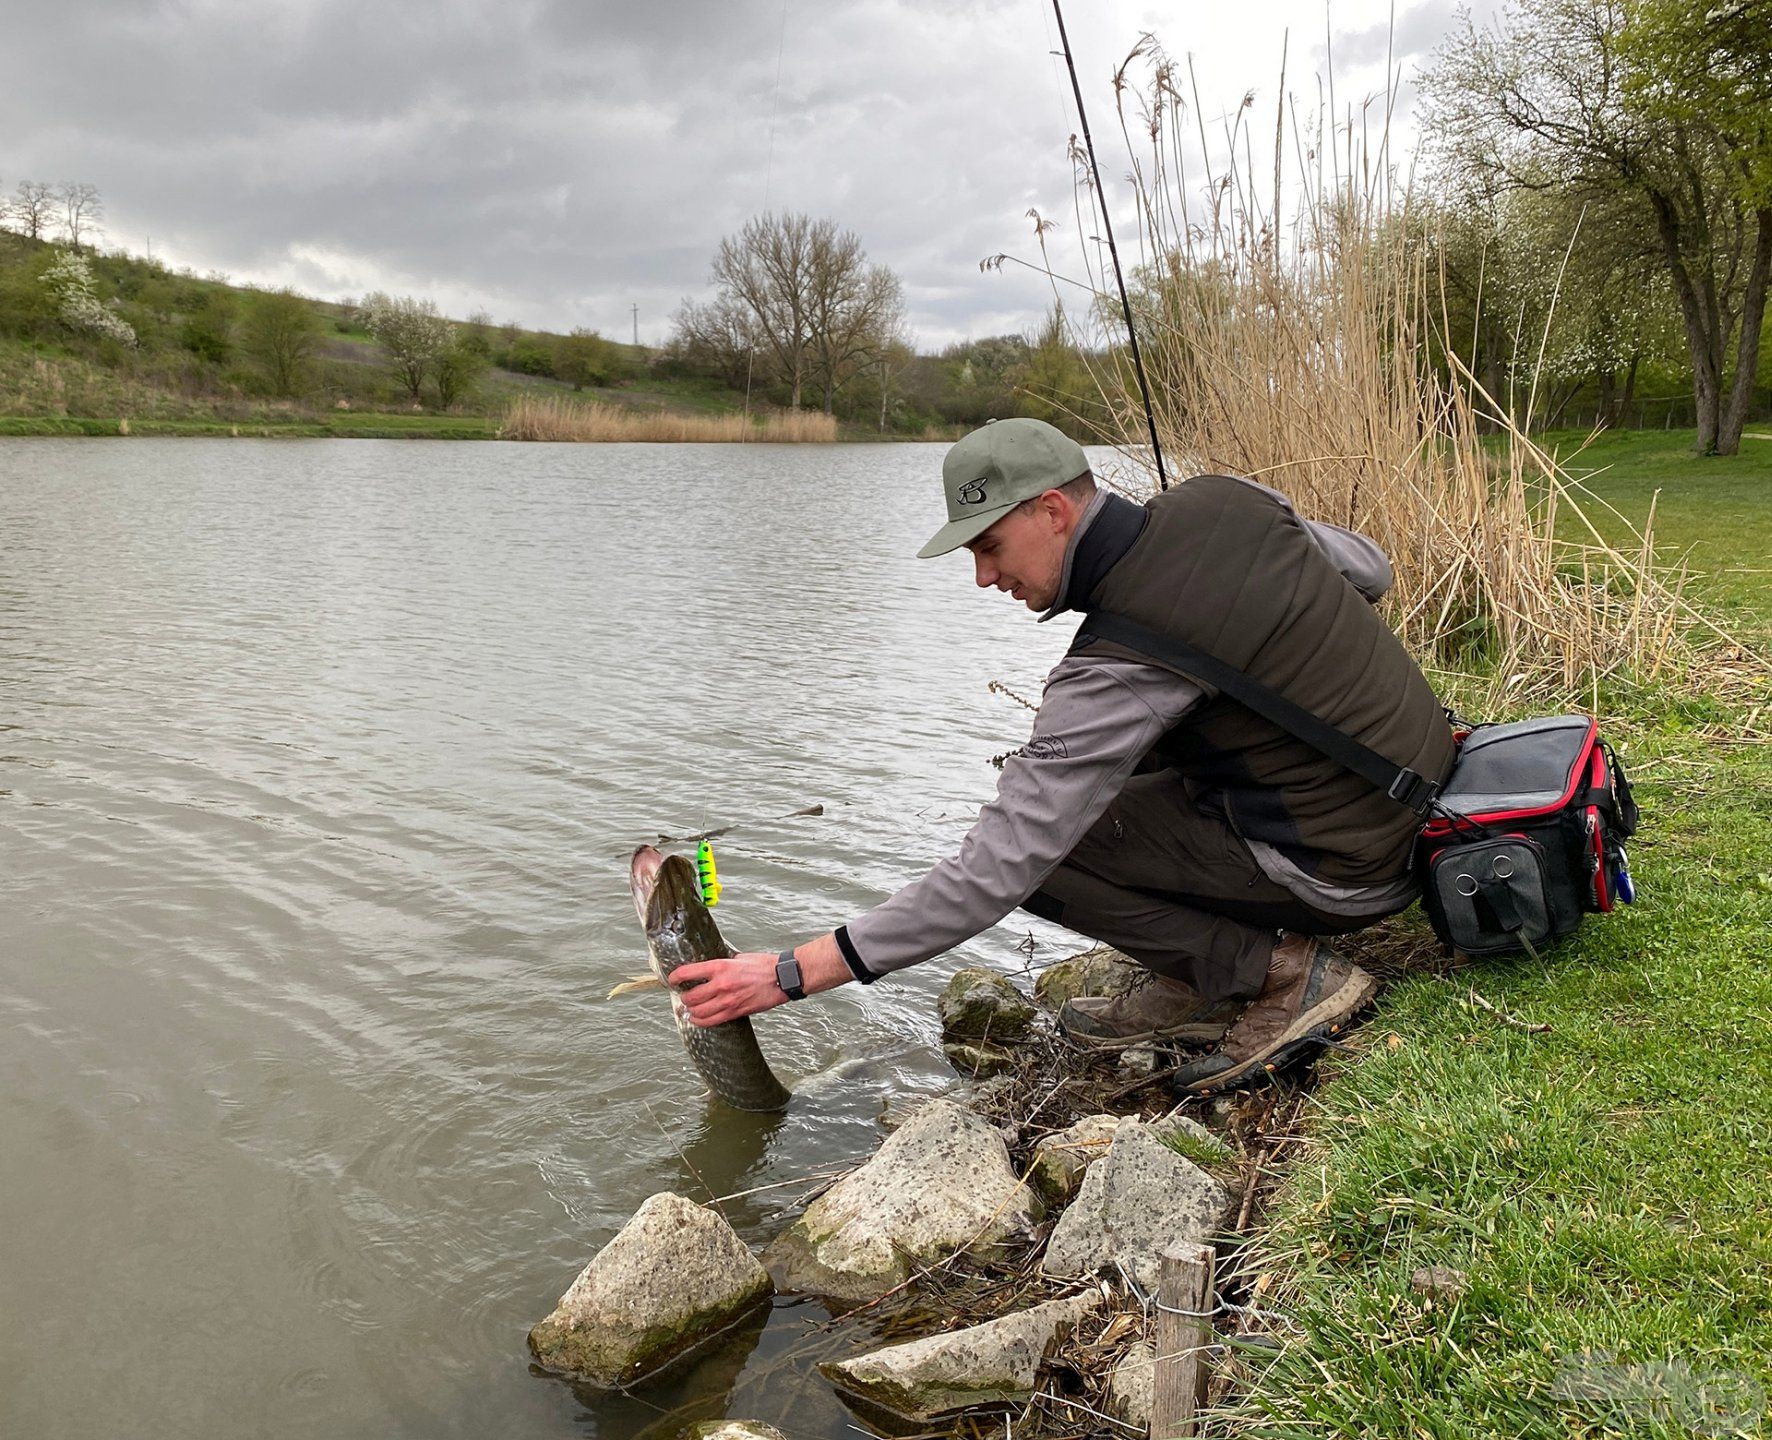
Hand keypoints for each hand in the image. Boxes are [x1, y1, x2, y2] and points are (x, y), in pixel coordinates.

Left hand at [668, 952, 788, 1027]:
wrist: (782, 979)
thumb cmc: (763, 965)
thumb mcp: (738, 957)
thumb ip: (721, 963)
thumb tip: (708, 967)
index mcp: (720, 966)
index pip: (687, 973)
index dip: (674, 978)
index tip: (672, 980)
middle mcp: (721, 984)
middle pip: (690, 997)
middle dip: (683, 998)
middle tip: (683, 995)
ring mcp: (727, 1001)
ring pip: (697, 1012)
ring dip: (690, 1011)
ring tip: (688, 1009)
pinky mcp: (735, 1012)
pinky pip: (710, 1021)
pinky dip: (699, 1021)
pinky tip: (696, 1018)